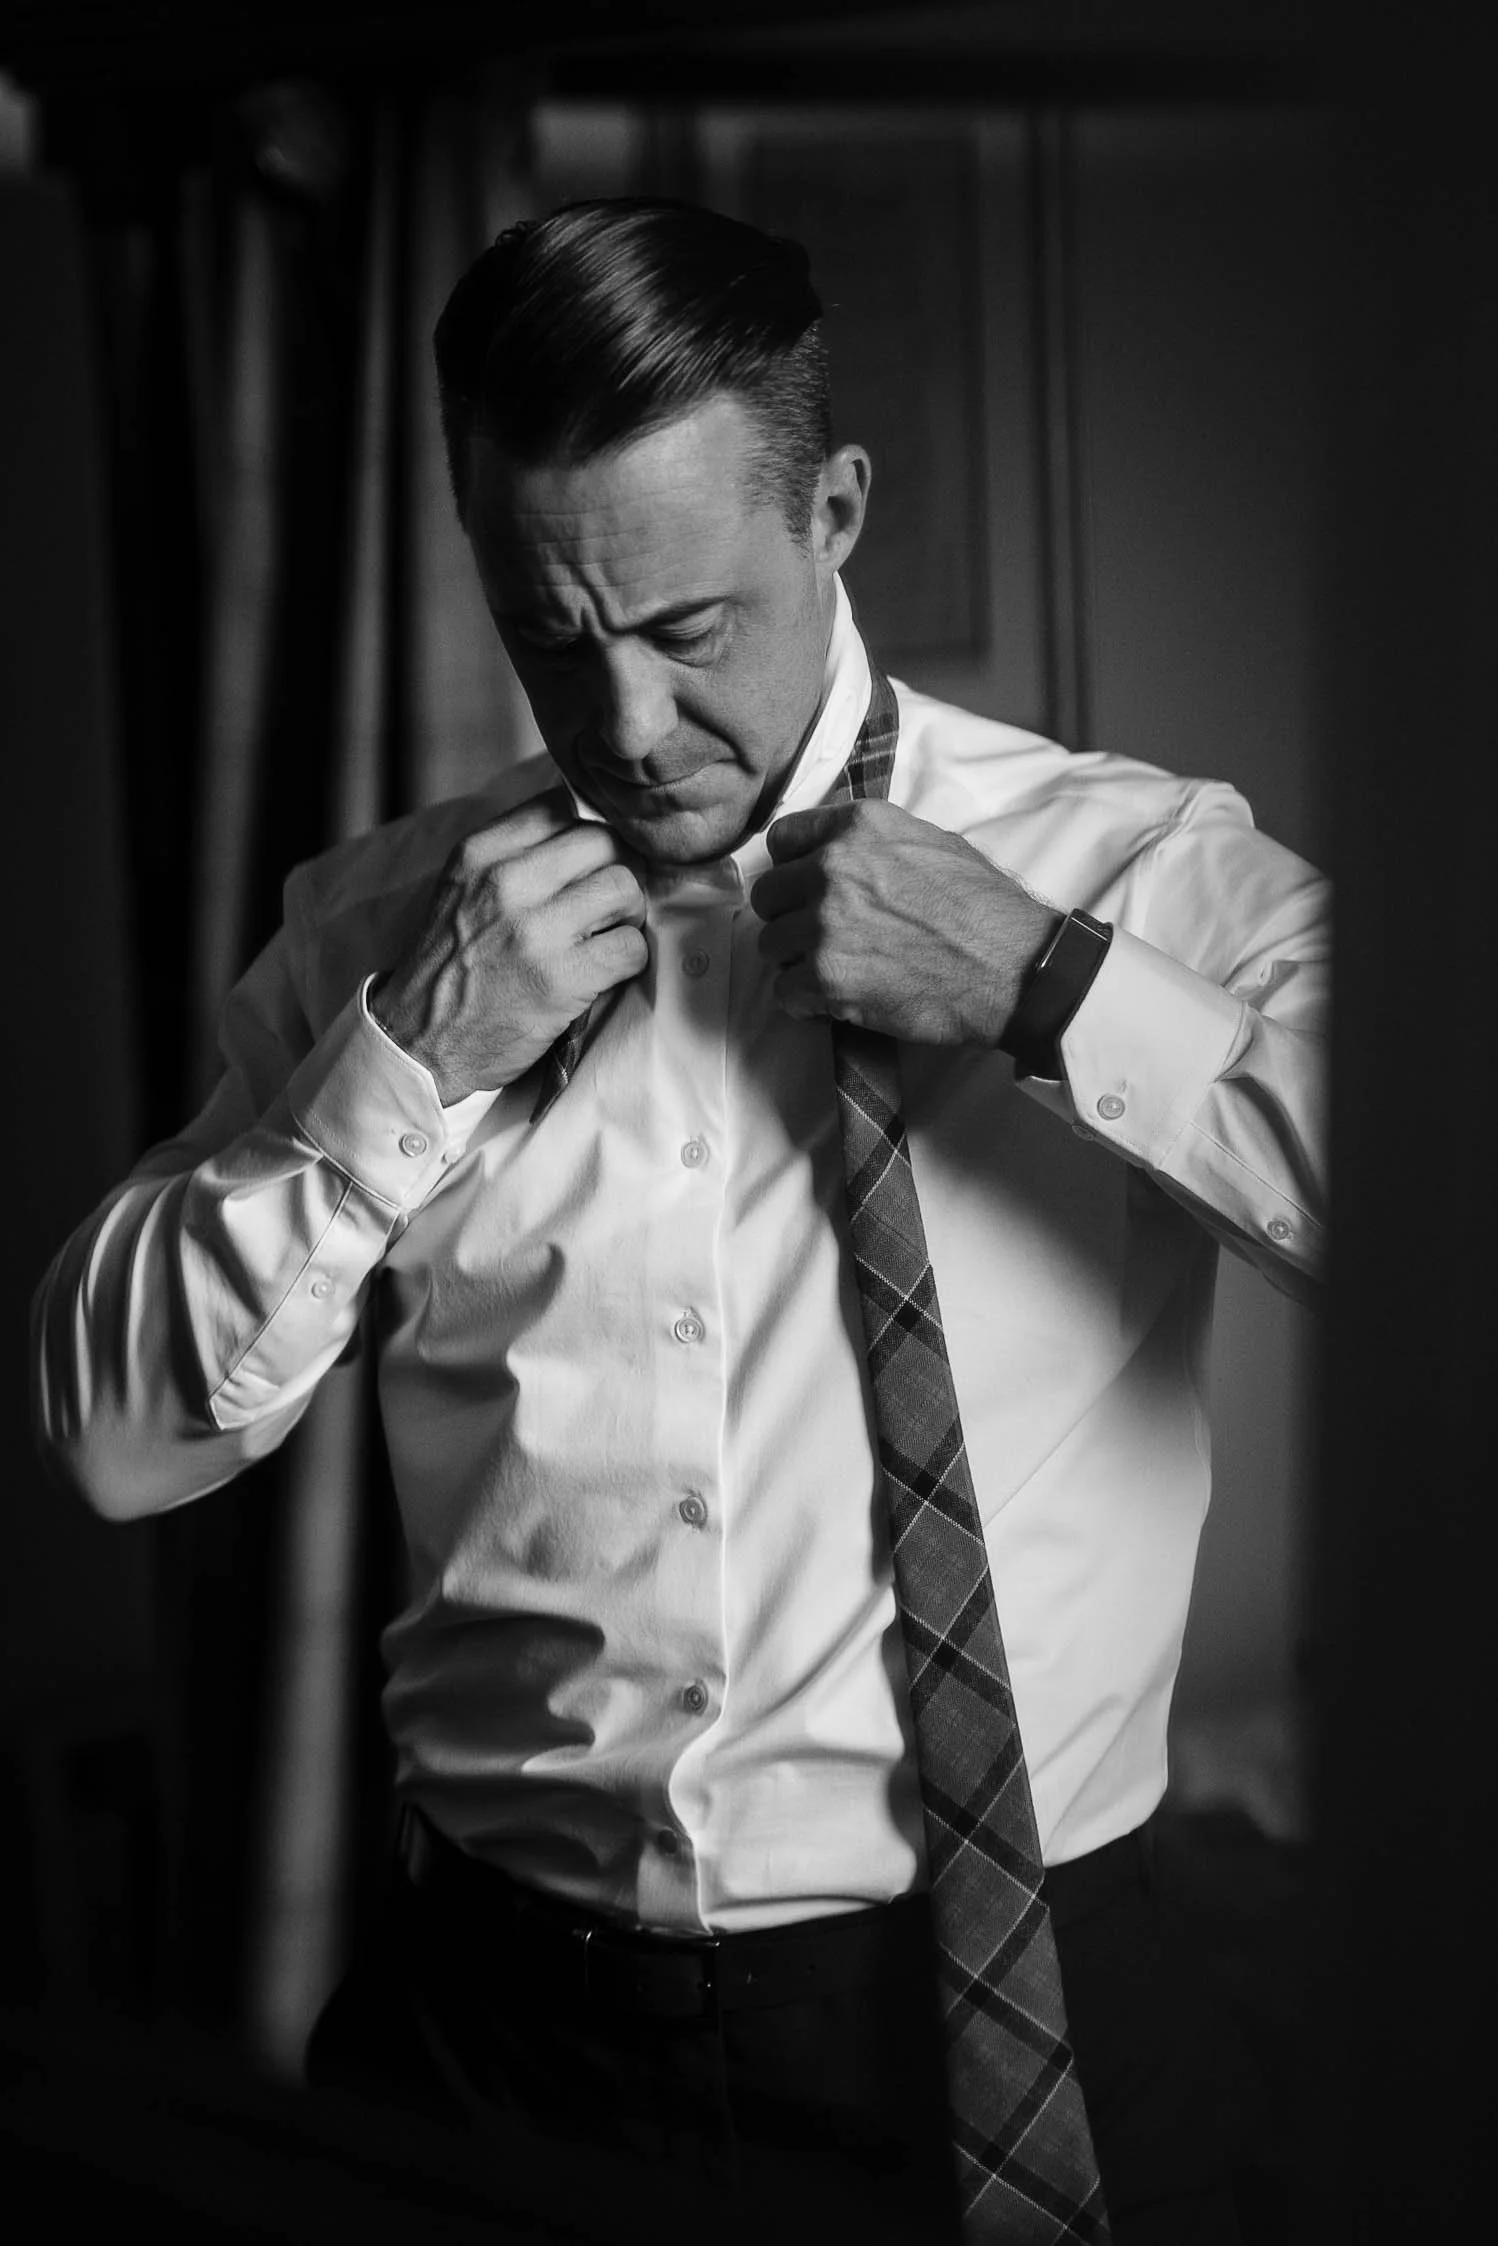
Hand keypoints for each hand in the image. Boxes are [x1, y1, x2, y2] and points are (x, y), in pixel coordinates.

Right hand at [370, 788, 648, 1102]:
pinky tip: (605, 971)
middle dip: (614, 872)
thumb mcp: (460, 888)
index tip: (586, 864)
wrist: (421, 1041)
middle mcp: (505, 883)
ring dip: (628, 915)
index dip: (587, 835)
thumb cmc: (451, 965)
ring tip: (605, 936)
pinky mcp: (561, 980)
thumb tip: (580, 818)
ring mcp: (534, 932)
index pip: (562, 807)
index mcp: (480, 854)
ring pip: (624, 888)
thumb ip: (511, 851)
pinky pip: (631, 947)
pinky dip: (629, 960)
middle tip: (604, 905)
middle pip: (604, 842)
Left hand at [751, 800, 1061, 1045]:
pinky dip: (804, 1001)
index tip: (802, 887)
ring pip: (770, 944)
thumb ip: (875, 844)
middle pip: (768, 894)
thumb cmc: (985, 909)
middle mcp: (833, 868)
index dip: (791, 867)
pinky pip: (785, 991)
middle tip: (816, 937)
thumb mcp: (932, 843)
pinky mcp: (825, 977)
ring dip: (795, 961)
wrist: (1012, 968)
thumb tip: (841, 856)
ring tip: (831, 972)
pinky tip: (833, 1001)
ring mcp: (824, 924)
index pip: (784, 838)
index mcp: (859, 828)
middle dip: (788, 916)